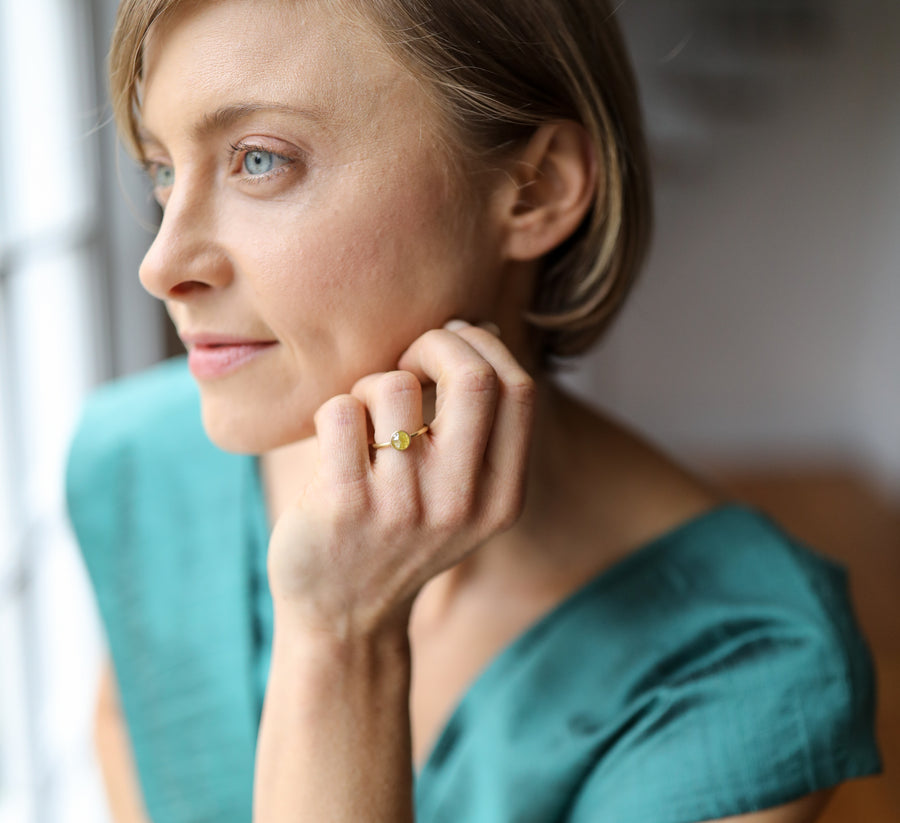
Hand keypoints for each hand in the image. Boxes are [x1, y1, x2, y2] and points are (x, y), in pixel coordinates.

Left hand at [265, 321, 535, 640]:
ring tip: (363, 420)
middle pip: (473, 377)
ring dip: (370, 385)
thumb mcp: (463, 496)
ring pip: (393, 387)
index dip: (483, 347)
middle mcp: (462, 502)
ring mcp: (403, 507)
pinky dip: (333, 409)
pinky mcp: (345, 506)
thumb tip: (480, 327)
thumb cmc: (399, 532)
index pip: (520, 388)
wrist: (342, 619)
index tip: (450, 346)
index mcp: (502, 496)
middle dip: (435, 342)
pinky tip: (336, 443)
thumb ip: (479, 425)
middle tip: (407, 357)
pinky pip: (340, 411)